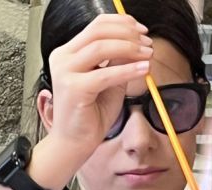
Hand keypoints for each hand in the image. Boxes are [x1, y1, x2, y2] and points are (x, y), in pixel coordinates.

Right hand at [47, 14, 151, 152]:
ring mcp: (65, 72)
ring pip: (102, 47)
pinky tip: (144, 70)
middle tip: (147, 43)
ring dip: (130, 48)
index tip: (142, 31)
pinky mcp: (74, 89)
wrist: (74, 143)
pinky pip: (106, 74)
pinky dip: (128, 70)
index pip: (96, 26)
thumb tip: (136, 44)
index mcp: (68, 54)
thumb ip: (117, 63)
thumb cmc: (89, 116)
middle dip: (128, 34)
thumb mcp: (108, 83)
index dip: (122, 24)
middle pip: (98, 31)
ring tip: (148, 55)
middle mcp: (63, 58)